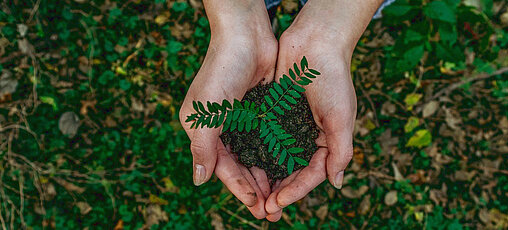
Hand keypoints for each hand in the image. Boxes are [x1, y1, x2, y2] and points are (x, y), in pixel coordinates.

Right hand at [179, 0, 276, 218]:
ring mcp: (243, 120)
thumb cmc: (221, 72)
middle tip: (272, 212)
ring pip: (256, 156)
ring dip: (268, 177)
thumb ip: (202, 148)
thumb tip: (199, 181)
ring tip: (282, 197)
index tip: (256, 206)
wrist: (246, 36)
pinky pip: (269, 139)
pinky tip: (289, 170)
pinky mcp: (261, 111)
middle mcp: (222, 128)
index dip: (239, 188)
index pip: (222, 167)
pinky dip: (277, 156)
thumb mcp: (206, 113)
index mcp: (204, 130)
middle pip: (240, 166)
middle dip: (255, 189)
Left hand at [263, 0, 382, 220]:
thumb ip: (340, 151)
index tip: (278, 202)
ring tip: (252, 195)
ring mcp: (290, 126)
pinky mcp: (274, 113)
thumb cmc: (333, 79)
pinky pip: (264, 138)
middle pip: (292, 172)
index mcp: (327, 141)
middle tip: (263, 209)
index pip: (311, 174)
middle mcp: (308, 137)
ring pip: (276, 159)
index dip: (296, 191)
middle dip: (279, 191)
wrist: (315, 42)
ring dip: (265, 177)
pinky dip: (256, 153)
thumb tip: (337, 184)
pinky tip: (243, 165)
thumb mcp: (341, 117)